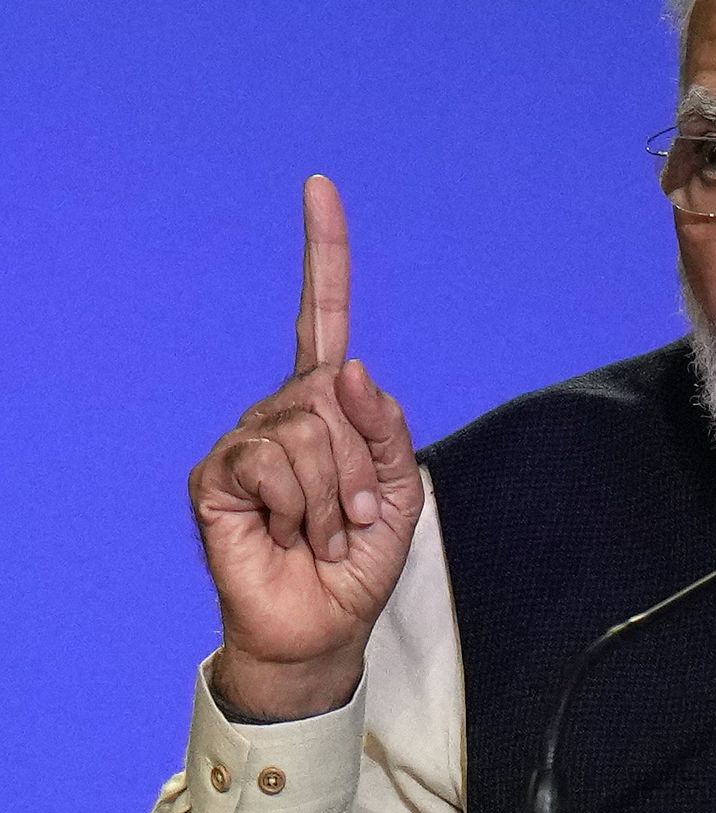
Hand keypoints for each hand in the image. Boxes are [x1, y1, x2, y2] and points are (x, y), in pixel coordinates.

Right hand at [187, 175, 423, 718]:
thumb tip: (350, 367)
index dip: (324, 253)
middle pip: (335, 393)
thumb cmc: (361, 558)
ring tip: (324, 532)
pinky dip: (300, 505)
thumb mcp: (402, 490)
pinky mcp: (216, 476)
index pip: (321, 315)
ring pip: (308, 430)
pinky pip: (271, 460)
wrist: (322, 625)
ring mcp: (244, 440)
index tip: (319, 187)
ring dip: (336, 494)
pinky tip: (290, 533)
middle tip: (356, 517)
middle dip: (363, 465)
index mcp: (328, 406)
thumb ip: (386, 426)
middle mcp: (281, 411)